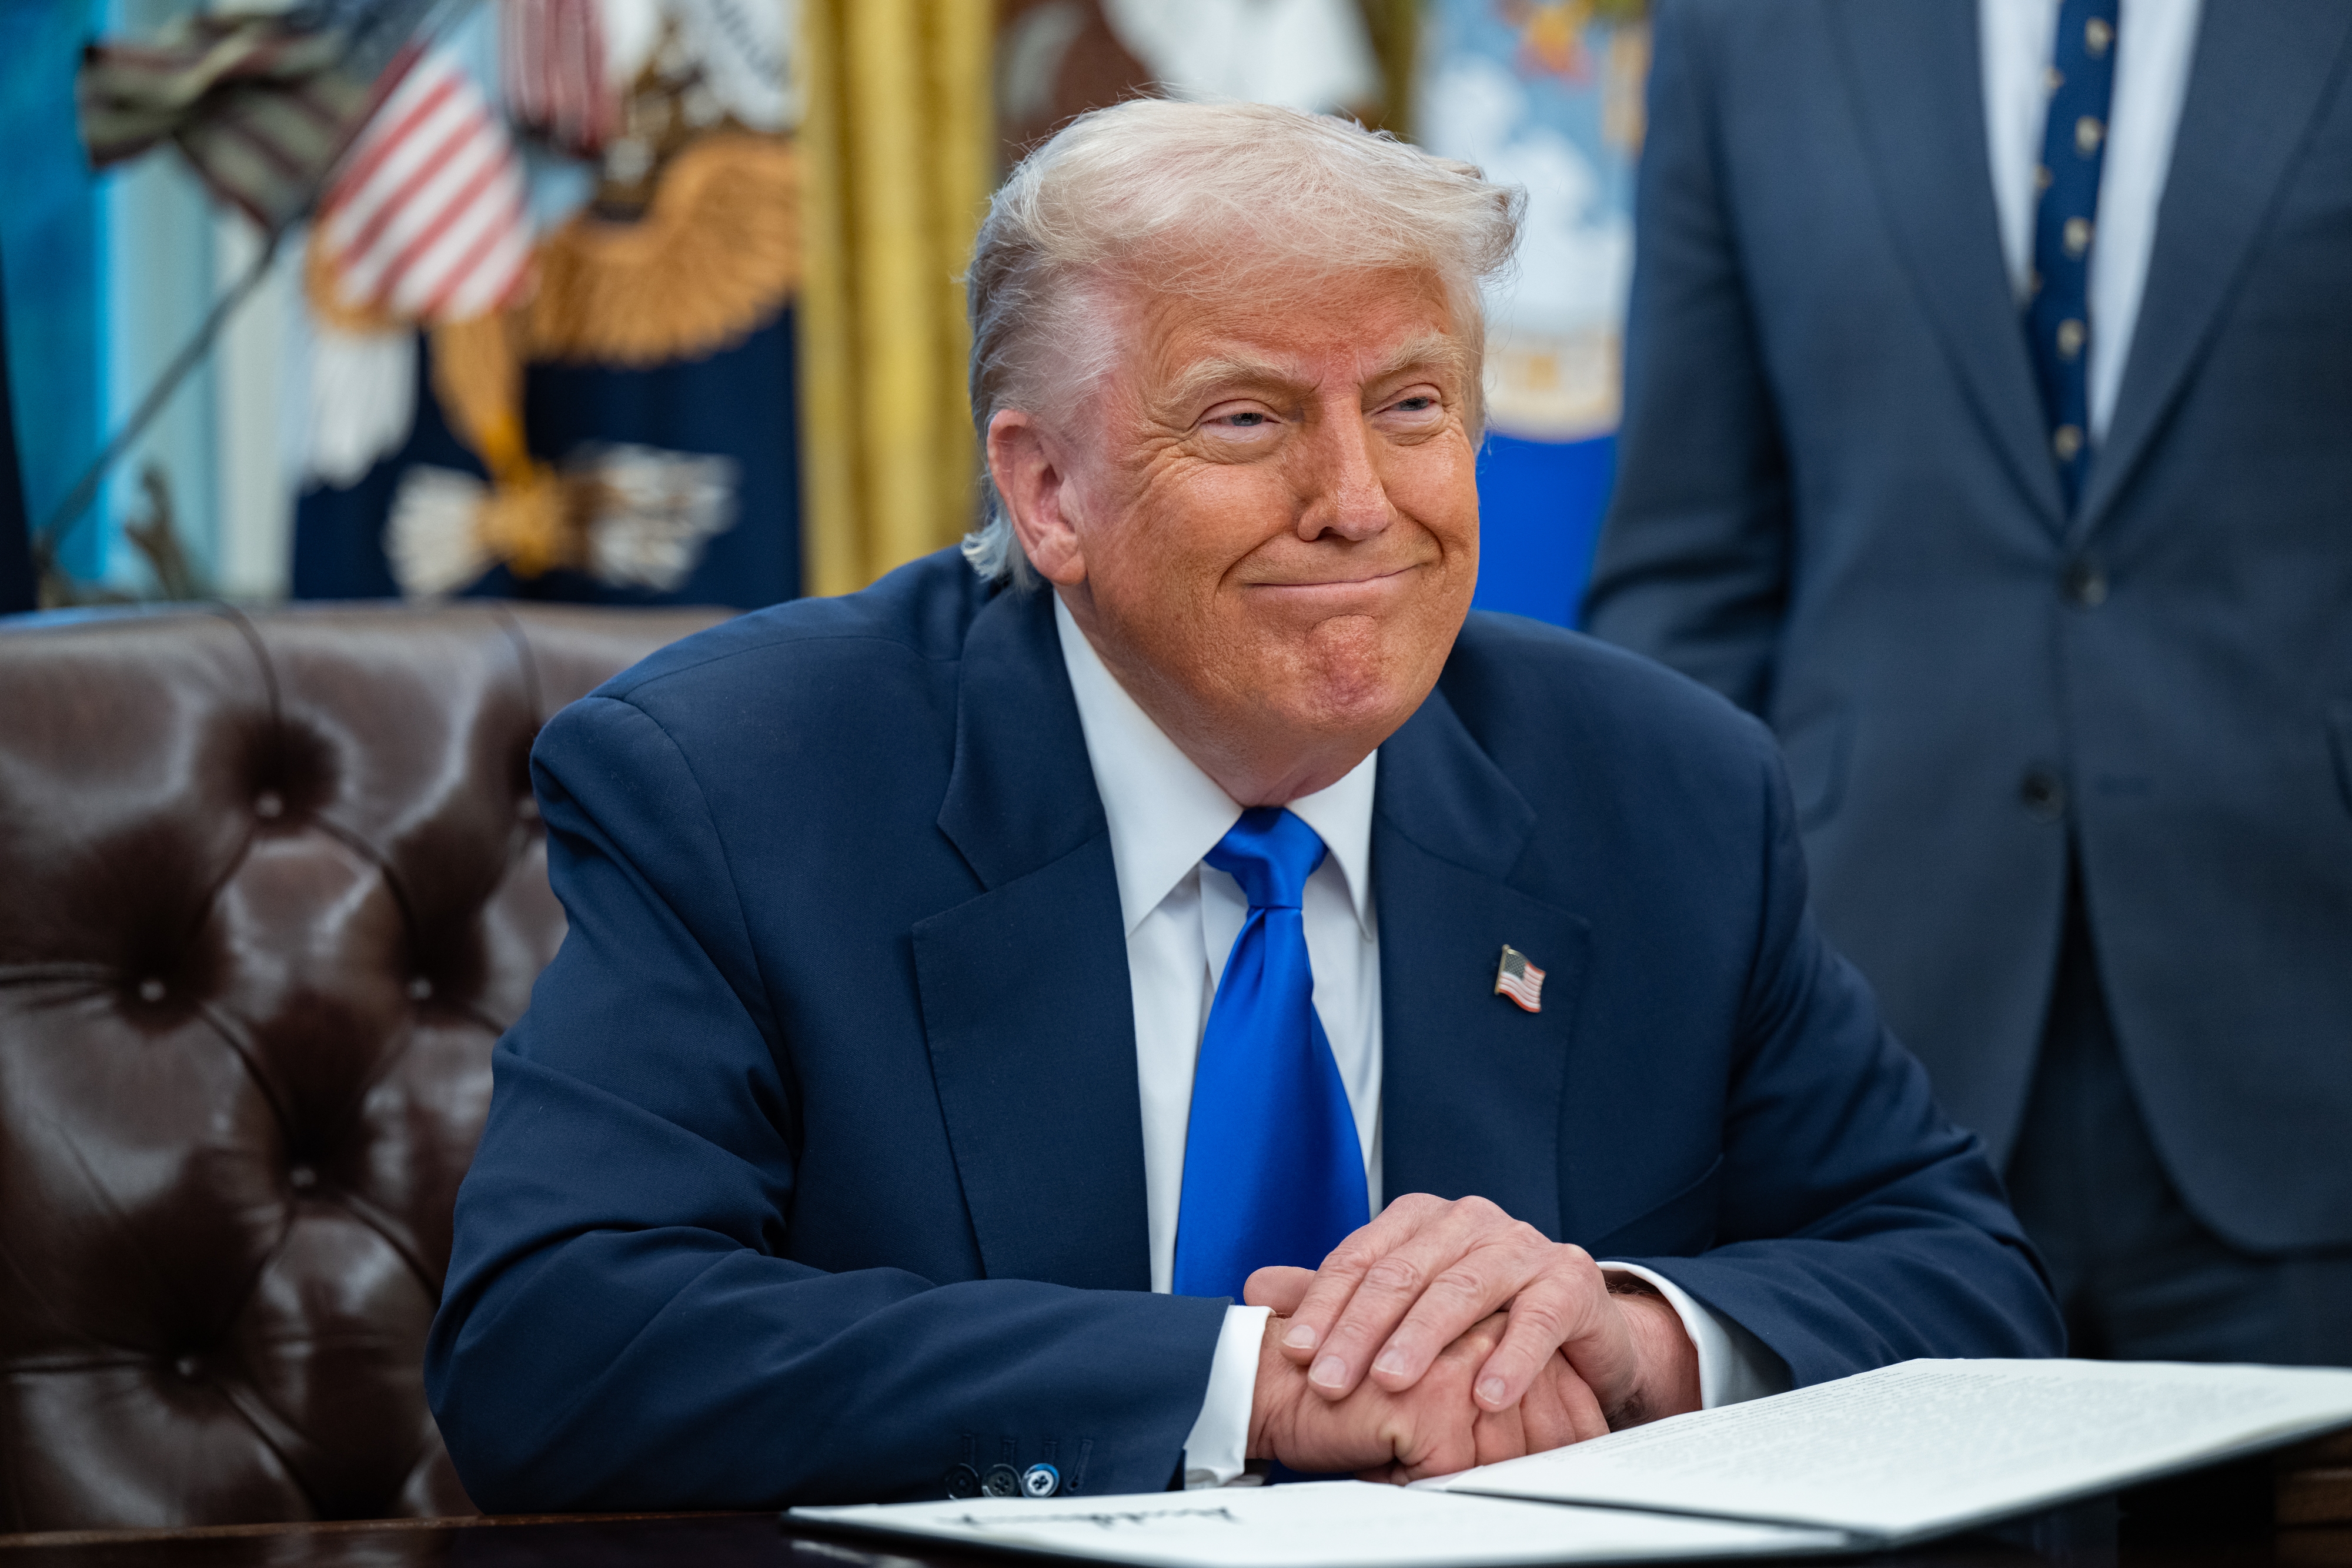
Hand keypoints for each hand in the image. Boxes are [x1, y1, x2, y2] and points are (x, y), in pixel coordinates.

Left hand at [1245, 1194, 1701, 1425]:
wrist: (1577, 1333)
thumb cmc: (1483, 1318)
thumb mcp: (1405, 1308)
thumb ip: (1338, 1298)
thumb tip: (1258, 1289)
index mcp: (1423, 1221)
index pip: (1361, 1258)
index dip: (1324, 1305)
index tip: (1297, 1352)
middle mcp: (1471, 1224)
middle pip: (1405, 1273)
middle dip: (1361, 1330)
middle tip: (1330, 1380)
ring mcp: (1524, 1248)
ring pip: (1464, 1289)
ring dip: (1424, 1339)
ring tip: (1392, 1382)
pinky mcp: (1572, 1281)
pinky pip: (1538, 1319)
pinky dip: (1511, 1358)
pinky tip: (1485, 1396)